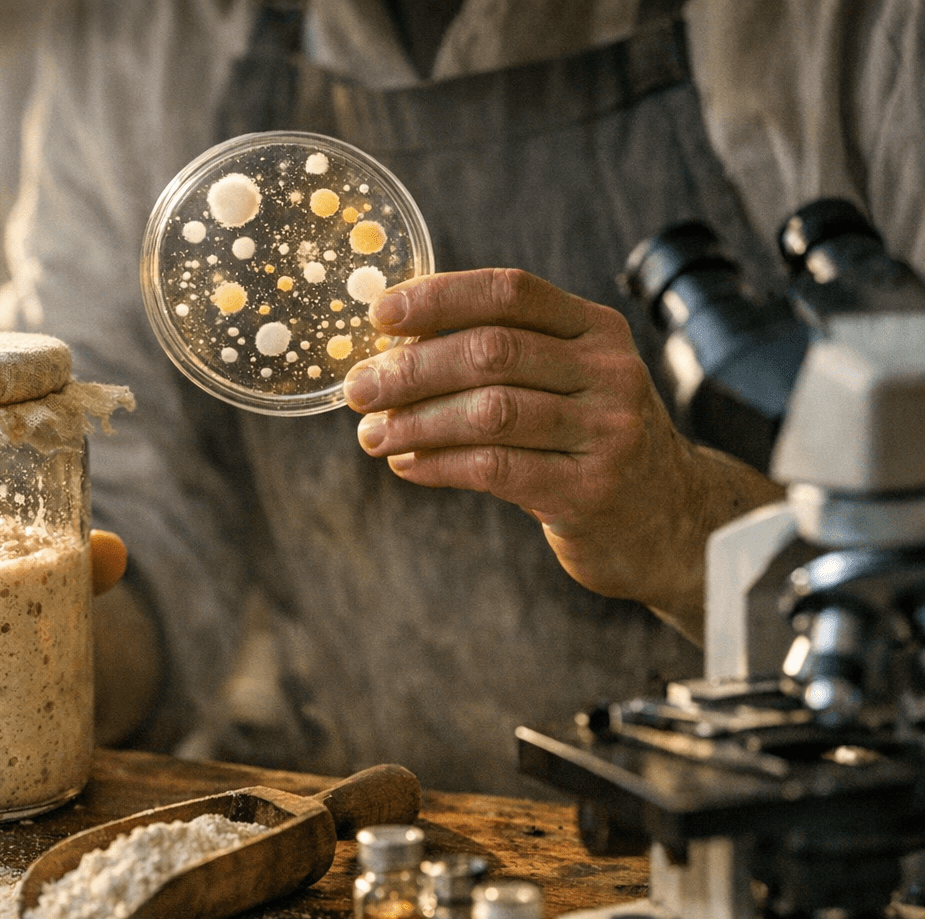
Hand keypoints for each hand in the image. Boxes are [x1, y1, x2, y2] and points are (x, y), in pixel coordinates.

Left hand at [347, 268, 782, 639]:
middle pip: (491, 351)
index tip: (379, 314)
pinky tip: (406, 465)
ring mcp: (605, 431)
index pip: (511, 292)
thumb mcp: (564, 382)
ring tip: (371, 435)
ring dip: (416, 422)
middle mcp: (608, 371)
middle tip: (358, 389)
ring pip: (489, 412)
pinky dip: (439, 465)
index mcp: (594, 329)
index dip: (439, 297)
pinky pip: (496, 469)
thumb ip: (497, 356)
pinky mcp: (589, 490)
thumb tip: (390, 346)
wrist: (666, 521)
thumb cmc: (586, 441)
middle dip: (411, 369)